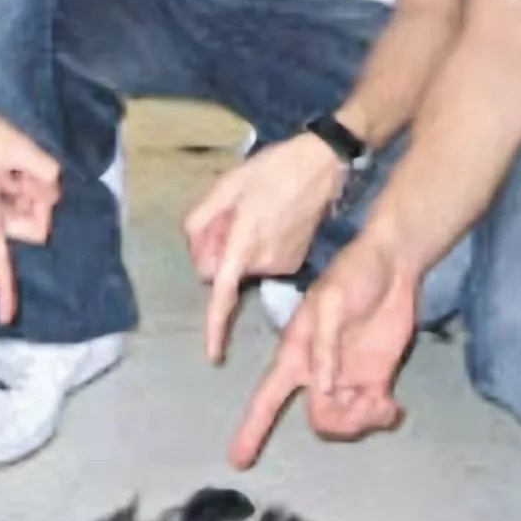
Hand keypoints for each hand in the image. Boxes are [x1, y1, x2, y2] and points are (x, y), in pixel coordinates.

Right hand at [0, 96, 62, 324]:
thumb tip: (57, 189)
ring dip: (31, 190)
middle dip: (39, 203)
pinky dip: (24, 185)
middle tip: (27, 171)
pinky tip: (16, 164)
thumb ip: (43, 171)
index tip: (8, 319)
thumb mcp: (14, 145)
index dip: (7, 289)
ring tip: (17, 162)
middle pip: (31, 228)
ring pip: (27, 212)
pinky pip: (18, 201)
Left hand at [183, 135, 345, 363]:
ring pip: (243, 268)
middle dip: (217, 254)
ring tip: (252, 213)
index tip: (214, 355)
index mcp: (245, 241)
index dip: (215, 325)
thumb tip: (198, 252)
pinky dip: (256, 250)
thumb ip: (201, 220)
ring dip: (238, 250)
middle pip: (224, 273)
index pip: (224, 292)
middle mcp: (265, 261)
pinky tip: (269, 220)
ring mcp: (283, 264)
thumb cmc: (272, 170)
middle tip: (226, 217)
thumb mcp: (226, 184)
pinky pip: (261, 263)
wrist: (321, 166)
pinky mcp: (294, 262)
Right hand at [227, 232, 416, 468]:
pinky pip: (372, 413)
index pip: (267, 397)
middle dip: (339, 423)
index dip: (251, 428)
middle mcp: (318, 373)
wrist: (393, 265)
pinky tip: (393, 407)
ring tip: (383, 405)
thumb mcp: (329, 302)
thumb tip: (321, 388)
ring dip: (362, 422)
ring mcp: (348, 377)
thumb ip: (323, 345)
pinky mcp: (376, 377)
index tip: (237, 460)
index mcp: (295, 355)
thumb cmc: (351, 274)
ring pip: (345, 421)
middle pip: (318, 419)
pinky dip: (381, 417)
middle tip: (366, 405)